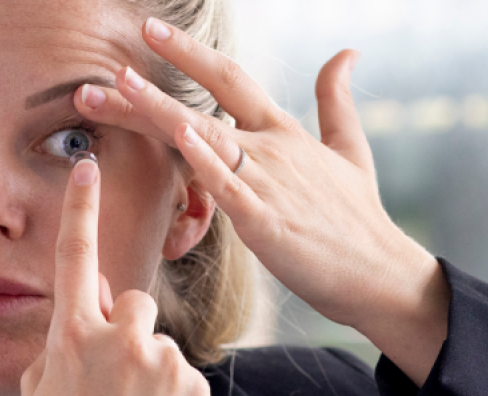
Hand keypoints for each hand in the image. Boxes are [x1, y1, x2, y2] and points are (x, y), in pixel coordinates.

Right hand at [19, 155, 212, 395]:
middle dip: (128, 331)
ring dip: (152, 374)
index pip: (76, 258)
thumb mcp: (44, 392)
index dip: (81, 209)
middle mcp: (116, 341)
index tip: (88, 164)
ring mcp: (158, 363)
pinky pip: (185, 378)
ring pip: (160, 345)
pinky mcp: (193, 387)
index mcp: (70, 338)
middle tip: (117, 385)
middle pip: (134, 303)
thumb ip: (64, 339)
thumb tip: (93, 300)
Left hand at [74, 18, 449, 383]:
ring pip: (206, 139)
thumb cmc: (358, 218)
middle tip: (108, 67)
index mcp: (284, 131)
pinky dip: (205, 161)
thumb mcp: (351, 149)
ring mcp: (269, 183)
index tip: (149, 31)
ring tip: (119, 90)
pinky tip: (180, 138)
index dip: (189, 52)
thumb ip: (337, 99)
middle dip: (150, 87)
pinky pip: (229, 187)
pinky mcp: (266, 222)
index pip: (231, 79)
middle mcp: (272, 149)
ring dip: (159, 114)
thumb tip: (347, 52)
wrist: (378, 273)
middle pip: (203, 106)